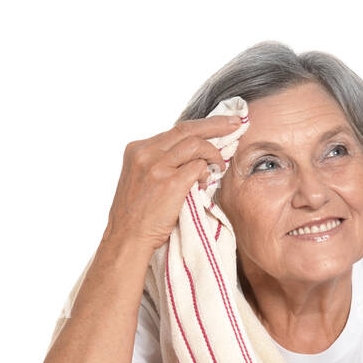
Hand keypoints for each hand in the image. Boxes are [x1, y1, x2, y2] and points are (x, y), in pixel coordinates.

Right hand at [102, 115, 241, 255]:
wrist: (127, 239)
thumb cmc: (137, 215)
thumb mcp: (140, 179)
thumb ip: (159, 163)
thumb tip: (190, 155)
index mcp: (137, 149)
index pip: (174, 130)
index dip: (201, 126)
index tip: (220, 124)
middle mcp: (145, 152)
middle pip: (187, 129)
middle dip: (216, 124)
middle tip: (236, 123)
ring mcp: (156, 166)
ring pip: (196, 144)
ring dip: (213, 154)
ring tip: (219, 166)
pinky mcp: (169, 183)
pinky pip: (198, 167)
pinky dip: (207, 173)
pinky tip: (206, 184)